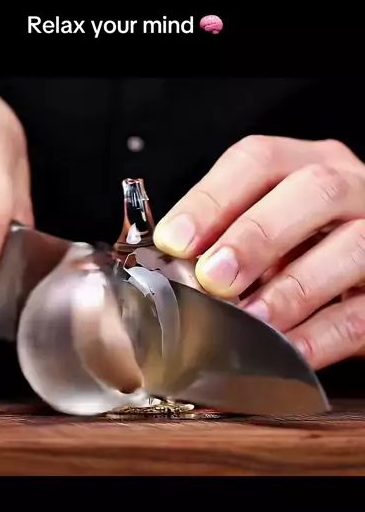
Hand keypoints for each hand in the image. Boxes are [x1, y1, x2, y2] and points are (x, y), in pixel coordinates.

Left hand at [153, 135, 364, 369]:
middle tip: (213, 277)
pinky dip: (319, 335)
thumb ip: (222, 239)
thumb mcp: (264, 230)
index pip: (258, 160)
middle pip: (314, 189)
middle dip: (257, 235)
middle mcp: (351, 188)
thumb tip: (165, 267)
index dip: (211, 198)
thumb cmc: (302, 250)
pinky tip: (284, 351)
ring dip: (292, 288)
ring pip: (351, 246)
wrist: (360, 278)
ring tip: (249, 318)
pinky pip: (360, 312)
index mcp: (307, 163)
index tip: (173, 240)